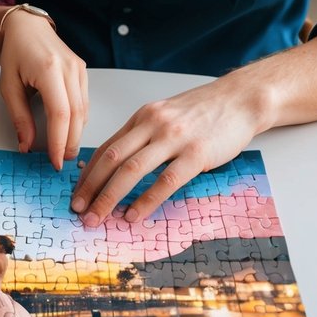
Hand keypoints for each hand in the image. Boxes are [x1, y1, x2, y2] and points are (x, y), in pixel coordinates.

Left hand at [0, 10, 87, 168]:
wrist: (28, 27)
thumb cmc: (15, 53)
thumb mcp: (8, 86)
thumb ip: (19, 117)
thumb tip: (26, 145)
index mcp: (49, 69)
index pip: (60, 113)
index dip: (59, 141)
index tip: (54, 161)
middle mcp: (69, 68)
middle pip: (77, 116)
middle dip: (69, 143)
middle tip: (60, 162)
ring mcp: (80, 69)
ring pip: (84, 111)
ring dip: (75, 135)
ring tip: (63, 152)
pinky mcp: (83, 72)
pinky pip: (84, 103)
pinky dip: (78, 121)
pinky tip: (69, 132)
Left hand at [70, 77, 263, 225]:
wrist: (240, 99)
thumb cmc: (204, 111)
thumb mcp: (166, 116)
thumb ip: (144, 136)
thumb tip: (119, 165)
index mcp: (142, 117)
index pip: (106, 147)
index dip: (88, 173)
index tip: (76, 194)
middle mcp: (152, 124)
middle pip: (112, 158)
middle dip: (91, 187)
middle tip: (78, 210)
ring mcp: (174, 138)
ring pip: (132, 170)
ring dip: (110, 197)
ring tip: (97, 217)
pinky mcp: (196, 153)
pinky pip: (165, 181)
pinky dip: (146, 200)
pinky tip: (134, 215)